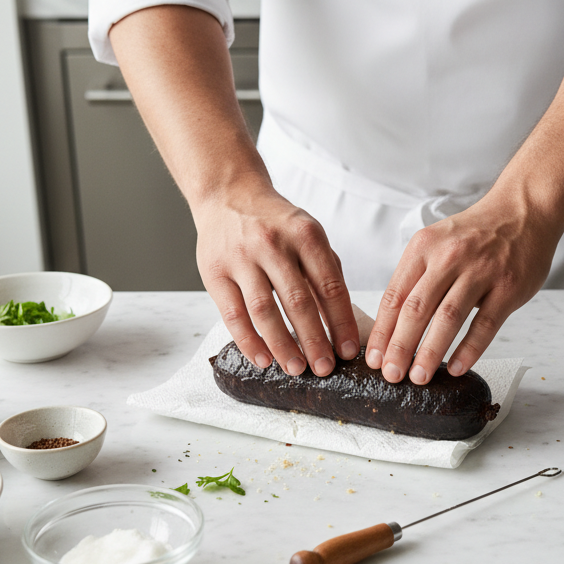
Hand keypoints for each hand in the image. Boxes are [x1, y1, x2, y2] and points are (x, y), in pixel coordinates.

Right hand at [193, 175, 359, 375]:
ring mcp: (241, 257)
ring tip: (296, 368)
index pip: (330, 286)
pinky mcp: (215, 272)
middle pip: (298, 302)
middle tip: (324, 368)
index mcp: (306, 235)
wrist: (229, 194)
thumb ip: (325, 274)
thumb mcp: (308, 236)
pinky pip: (232, 314)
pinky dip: (248, 341)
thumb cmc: (276, 224)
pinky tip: (263, 359)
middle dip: (314, 340)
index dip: (341, 322)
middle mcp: (273, 244)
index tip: (349, 350)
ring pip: (264, 310)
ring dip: (282, 345)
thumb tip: (341, 324)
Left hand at [365, 193, 560, 383]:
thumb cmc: (476, 234)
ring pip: (448, 318)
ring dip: (430, 352)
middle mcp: (449, 257)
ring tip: (419, 377)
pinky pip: (485, 324)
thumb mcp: (437, 243)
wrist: (523, 210)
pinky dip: (469, 349)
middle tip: (392, 375)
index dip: (382, 331)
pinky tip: (456, 367)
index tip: (374, 358)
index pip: (395, 296)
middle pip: (417, 309)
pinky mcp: (508, 286)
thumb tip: (392, 326)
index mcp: (423, 248)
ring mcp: (481, 271)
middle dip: (400, 347)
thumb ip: (417, 278)